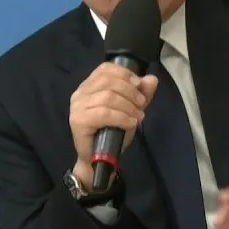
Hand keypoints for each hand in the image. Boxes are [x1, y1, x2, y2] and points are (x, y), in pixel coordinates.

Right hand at [69, 62, 159, 181]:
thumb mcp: (131, 110)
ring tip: (137, 117)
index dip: (125, 74)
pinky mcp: (78, 121)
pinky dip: (121, 117)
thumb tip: (152, 79)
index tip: (139, 85)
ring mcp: (77, 106)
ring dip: (128, 106)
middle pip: (108, 82)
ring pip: (108, 97)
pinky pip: (104, 113)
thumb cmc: (112, 133)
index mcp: (89, 85)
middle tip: (141, 105)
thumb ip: (141, 94)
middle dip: (130, 92)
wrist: (98, 159)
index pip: (105, 69)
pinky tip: (130, 123)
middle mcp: (80, 93)